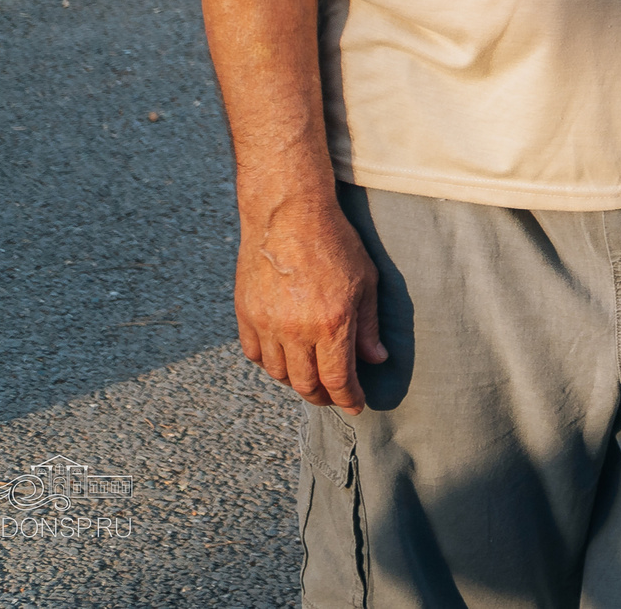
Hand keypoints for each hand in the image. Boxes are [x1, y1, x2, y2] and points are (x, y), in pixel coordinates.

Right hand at [234, 197, 386, 411]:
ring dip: (296, 381)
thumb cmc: (335, 243)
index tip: (356, 406)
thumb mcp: (366, 281)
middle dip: (323, 396)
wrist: (289, 214)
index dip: (348, 399)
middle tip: (334, 396)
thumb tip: (376, 360)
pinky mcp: (245, 314)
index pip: (338, 379)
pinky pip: (255, 354)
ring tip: (311, 377)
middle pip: (305, 384)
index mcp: (331, 323)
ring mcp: (266, 323)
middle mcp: (295, 330)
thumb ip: (368, 326)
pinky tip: (285, 358)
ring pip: (278, 373)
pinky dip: (270, 363)